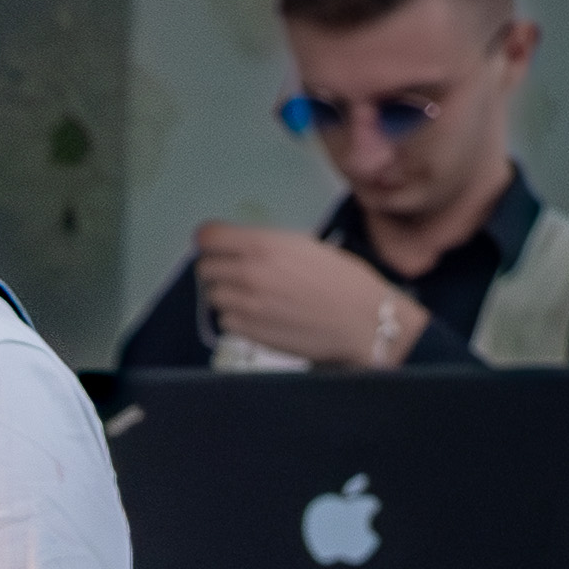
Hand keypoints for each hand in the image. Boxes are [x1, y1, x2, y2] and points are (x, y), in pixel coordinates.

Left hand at [191, 222, 414, 368]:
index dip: (210, 242)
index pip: (208, 236)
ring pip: (213, 296)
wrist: (363, 321)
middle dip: (219, 270)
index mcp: (264, 245)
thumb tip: (238, 247)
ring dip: (228, 296)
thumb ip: (266, 246)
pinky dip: (237, 320)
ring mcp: (247, 305)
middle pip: (204, 268)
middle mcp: (250, 272)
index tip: (216, 247)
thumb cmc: (343, 280)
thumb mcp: (305, 246)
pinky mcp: (250, 333)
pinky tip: (261, 317)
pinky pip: (226, 322)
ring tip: (255, 298)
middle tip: (238, 275)